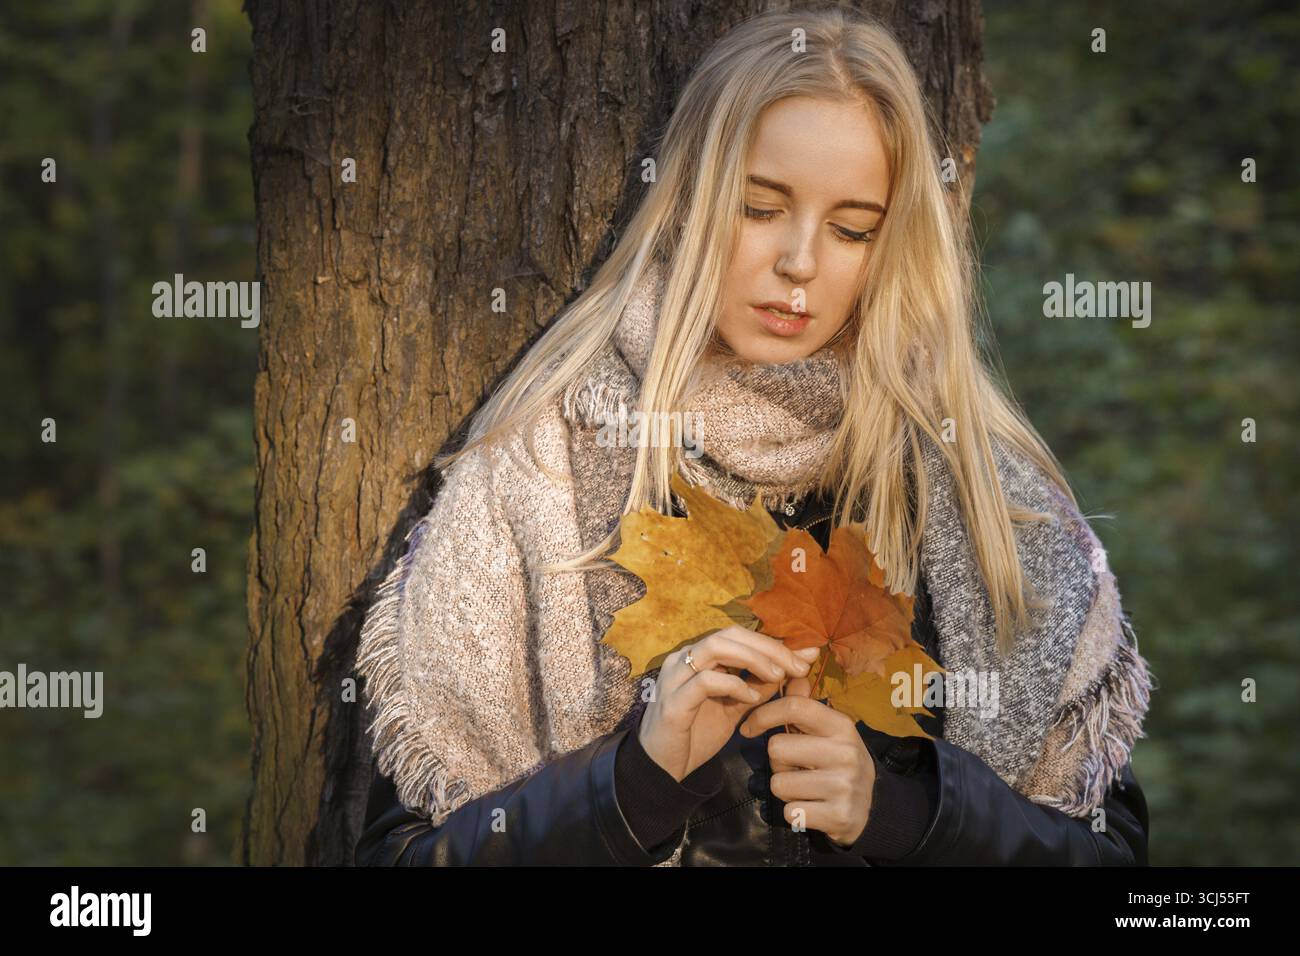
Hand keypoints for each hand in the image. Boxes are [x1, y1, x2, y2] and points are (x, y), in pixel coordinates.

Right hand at [638, 627, 820, 782]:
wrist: (662, 769)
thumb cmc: (696, 734)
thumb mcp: (735, 708)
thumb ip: (758, 687)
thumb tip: (793, 669)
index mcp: (699, 657)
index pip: (739, 635)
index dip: (773, 642)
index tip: (807, 653)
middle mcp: (684, 659)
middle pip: (730, 634)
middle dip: (768, 647)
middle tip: (798, 665)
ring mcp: (675, 677)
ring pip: (716, 648)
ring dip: (753, 659)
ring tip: (778, 676)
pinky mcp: (673, 701)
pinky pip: (706, 681)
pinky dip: (733, 684)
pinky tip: (752, 698)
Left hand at [738, 676, 875, 846]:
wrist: (873, 806)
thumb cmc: (840, 761)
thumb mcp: (829, 731)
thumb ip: (805, 705)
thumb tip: (791, 674)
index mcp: (841, 726)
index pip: (793, 707)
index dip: (762, 715)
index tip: (749, 727)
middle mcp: (845, 752)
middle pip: (776, 748)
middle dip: (778, 761)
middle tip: (797, 767)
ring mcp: (844, 785)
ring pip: (778, 783)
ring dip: (785, 788)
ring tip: (805, 787)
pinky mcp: (838, 816)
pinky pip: (789, 810)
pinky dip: (794, 811)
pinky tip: (812, 807)